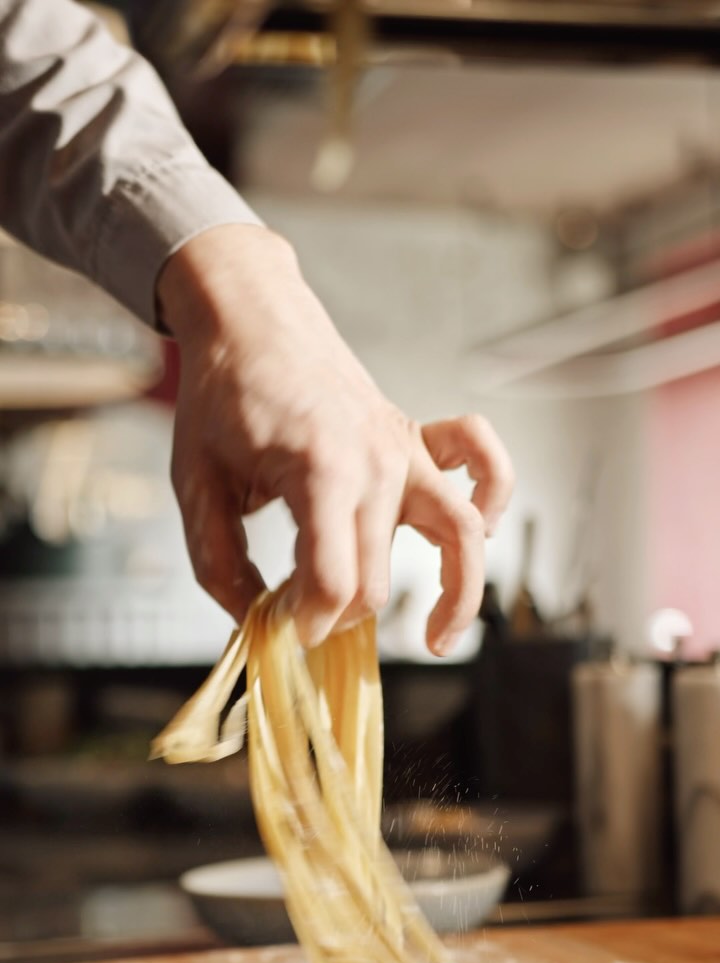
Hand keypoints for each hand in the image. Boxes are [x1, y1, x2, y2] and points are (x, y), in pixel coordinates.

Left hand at [157, 225, 513, 655]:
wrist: (252, 319)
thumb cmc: (222, 396)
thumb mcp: (196, 484)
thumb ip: (218, 563)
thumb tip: (252, 619)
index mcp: (319, 472)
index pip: (333, 582)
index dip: (307, 622)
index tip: (281, 626)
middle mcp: (377, 463)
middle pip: (375, 579)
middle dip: (337, 617)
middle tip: (299, 617)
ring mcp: (405, 451)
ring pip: (462, 535)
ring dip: (458, 595)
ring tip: (436, 641)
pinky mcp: (417, 438)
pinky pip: (484, 463)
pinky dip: (494, 497)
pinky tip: (478, 534)